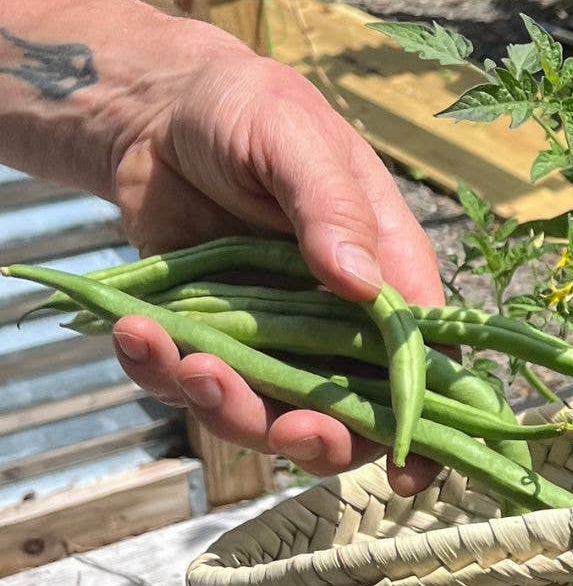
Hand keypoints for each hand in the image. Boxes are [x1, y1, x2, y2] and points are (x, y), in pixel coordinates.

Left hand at [101, 36, 445, 494]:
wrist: (154, 112)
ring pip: (267, 417)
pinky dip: (162, 377)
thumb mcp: (294, 139)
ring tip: (182, 360)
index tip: (407, 473)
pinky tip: (135, 337)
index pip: (424, 368)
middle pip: (351, 417)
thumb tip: (357, 282)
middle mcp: (340, 326)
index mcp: (388, 279)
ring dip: (228, 409)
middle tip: (282, 425)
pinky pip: (193, 388)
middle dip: (317, 437)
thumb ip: (331, 207)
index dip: (424, 428)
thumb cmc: (246, 112)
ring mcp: (275, 343)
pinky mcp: (213, 344)